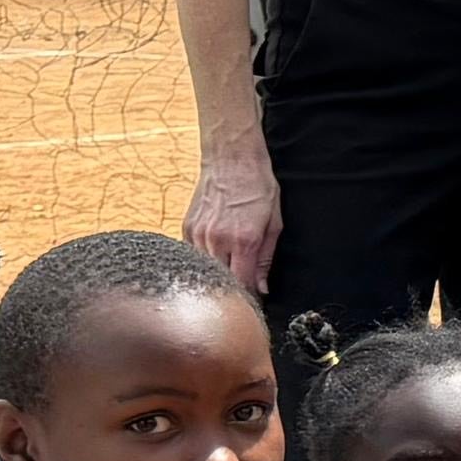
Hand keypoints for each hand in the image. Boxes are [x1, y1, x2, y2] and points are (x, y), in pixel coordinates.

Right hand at [181, 154, 280, 290]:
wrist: (231, 159)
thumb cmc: (258, 187)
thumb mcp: (274, 222)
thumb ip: (266, 258)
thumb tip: (262, 287)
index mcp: (243, 240)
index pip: (242, 284)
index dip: (248, 297)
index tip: (253, 300)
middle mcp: (217, 240)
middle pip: (220, 281)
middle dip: (232, 289)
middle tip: (242, 290)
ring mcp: (198, 234)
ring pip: (204, 270)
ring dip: (216, 275)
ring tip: (228, 272)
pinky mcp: (186, 227)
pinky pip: (192, 255)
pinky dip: (203, 261)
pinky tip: (214, 256)